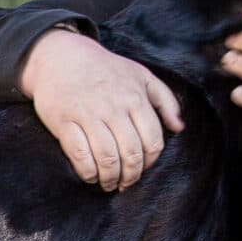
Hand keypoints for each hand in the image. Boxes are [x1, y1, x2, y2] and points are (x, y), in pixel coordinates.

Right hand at [21, 28, 185, 191]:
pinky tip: (91, 176)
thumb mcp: (142, 76)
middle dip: (132, 176)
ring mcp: (88, 115)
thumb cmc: (106, 69)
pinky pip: (79, 155)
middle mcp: (114, 108)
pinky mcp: (64, 122)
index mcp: (135, 98)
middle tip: (127, 183)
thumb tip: (179, 128)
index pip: (153, 141)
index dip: (151, 162)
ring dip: (110, 178)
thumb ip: (165, 101)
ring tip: (109, 184)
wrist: (62, 57)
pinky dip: (87, 172)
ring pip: (107, 158)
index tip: (144, 168)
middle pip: (131, 153)